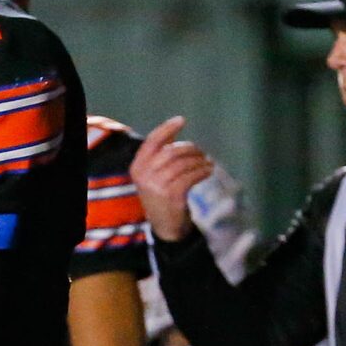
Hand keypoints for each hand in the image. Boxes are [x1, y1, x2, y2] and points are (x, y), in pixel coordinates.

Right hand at [132, 117, 217, 243]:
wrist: (165, 225)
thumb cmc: (161, 194)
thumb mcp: (154, 174)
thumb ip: (160, 153)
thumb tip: (173, 129)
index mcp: (137, 167)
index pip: (152, 141)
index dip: (167, 128)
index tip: (182, 120)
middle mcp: (144, 176)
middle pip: (172, 152)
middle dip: (190, 149)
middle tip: (201, 153)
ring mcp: (157, 186)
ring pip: (184, 164)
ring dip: (199, 161)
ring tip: (207, 163)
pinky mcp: (173, 196)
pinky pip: (192, 176)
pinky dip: (203, 171)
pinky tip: (208, 171)